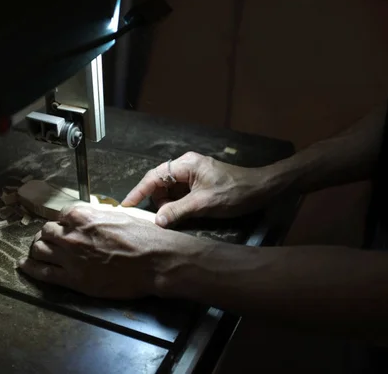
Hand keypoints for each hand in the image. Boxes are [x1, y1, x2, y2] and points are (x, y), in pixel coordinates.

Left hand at [17, 205, 197, 298]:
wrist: (154, 261)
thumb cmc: (144, 238)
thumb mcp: (121, 216)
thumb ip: (100, 217)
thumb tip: (94, 218)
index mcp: (84, 216)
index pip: (61, 214)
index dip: (62, 221)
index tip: (64, 226)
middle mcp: (72, 234)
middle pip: (46, 231)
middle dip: (47, 234)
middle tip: (51, 240)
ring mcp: (70, 257)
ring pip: (39, 249)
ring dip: (38, 248)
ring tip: (38, 252)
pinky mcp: (73, 278)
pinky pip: (42, 272)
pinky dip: (30, 268)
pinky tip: (25, 266)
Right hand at [122, 152, 280, 227]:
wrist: (262, 189)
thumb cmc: (234, 192)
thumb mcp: (204, 204)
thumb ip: (178, 211)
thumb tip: (156, 221)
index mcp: (185, 164)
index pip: (153, 176)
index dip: (138, 192)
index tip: (125, 206)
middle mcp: (186, 165)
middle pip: (160, 182)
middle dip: (156, 201)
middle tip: (157, 219)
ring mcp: (193, 173)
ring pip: (170, 189)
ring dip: (168, 204)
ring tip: (172, 219)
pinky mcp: (200, 182)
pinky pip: (181, 193)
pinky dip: (177, 204)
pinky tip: (180, 216)